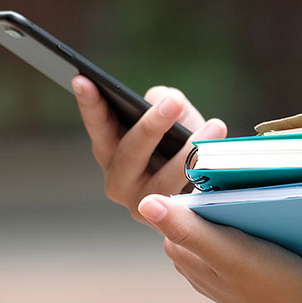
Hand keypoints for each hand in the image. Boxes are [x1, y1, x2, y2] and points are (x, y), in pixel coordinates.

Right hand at [73, 75, 226, 222]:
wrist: (210, 183)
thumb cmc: (184, 140)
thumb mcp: (173, 114)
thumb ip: (163, 100)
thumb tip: (164, 102)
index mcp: (110, 151)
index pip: (98, 125)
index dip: (89, 103)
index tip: (82, 78)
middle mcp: (119, 181)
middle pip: (129, 154)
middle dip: (151, 127)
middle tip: (173, 103)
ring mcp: (143, 206)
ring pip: (162, 182)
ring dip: (189, 153)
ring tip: (216, 126)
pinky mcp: (170, 224)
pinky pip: (187, 203)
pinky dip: (204, 181)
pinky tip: (220, 164)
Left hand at [137, 194, 301, 302]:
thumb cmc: (275, 285)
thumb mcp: (230, 252)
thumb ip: (188, 229)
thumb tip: (144, 202)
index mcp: (183, 253)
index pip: (179, 202)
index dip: (203, 186)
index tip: (230, 178)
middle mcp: (194, 263)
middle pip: (198, 211)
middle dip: (219, 196)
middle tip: (251, 188)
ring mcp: (219, 271)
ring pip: (220, 225)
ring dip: (238, 211)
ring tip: (265, 206)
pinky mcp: (243, 274)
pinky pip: (238, 239)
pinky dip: (251, 228)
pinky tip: (273, 228)